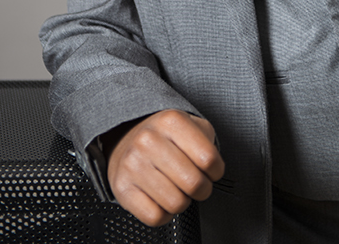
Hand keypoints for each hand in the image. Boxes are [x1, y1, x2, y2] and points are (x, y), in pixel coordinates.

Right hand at [104, 110, 224, 226]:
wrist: (126, 138)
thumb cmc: (166, 136)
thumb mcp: (192, 125)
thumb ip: (208, 143)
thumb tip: (215, 170)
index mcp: (171, 121)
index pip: (208, 158)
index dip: (217, 171)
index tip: (213, 172)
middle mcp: (148, 141)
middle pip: (193, 183)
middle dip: (203, 189)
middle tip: (198, 185)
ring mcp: (132, 165)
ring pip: (175, 203)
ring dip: (183, 202)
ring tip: (179, 190)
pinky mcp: (121, 188)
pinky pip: (155, 216)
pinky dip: (164, 214)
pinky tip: (163, 199)